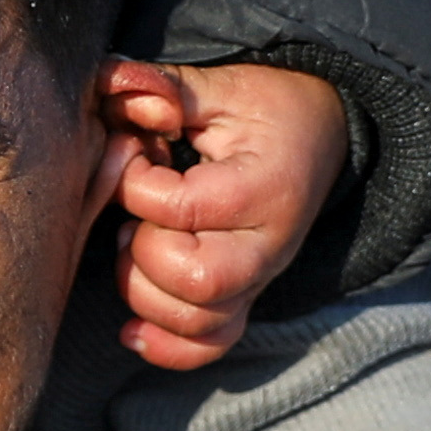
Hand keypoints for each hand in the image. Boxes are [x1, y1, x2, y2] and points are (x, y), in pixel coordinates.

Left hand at [104, 61, 349, 371]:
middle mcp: (270, 244)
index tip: (135, 155)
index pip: (180, 207)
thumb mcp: (220, 83)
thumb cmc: (265, 109)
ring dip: (144, 290)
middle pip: (196, 279)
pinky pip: (208, 346)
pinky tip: (132, 327)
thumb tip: (109, 93)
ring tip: (139, 244)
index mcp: (266, 186)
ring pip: (194, 318)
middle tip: (137, 212)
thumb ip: (160, 87)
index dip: (134, 183)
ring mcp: (260, 279)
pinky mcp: (247, 299)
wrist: (321, 136)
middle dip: (143, 246)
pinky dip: (165, 346)